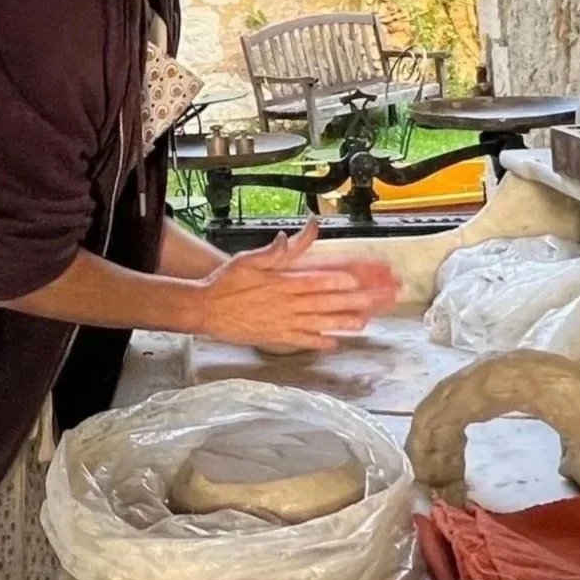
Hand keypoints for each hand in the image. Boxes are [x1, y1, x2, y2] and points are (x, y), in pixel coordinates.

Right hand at [195, 218, 397, 352]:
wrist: (205, 309)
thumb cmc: (226, 283)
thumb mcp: (247, 260)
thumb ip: (273, 251)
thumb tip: (291, 236)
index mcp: (280, 283)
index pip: (315, 281)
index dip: (338, 281)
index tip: (358, 281)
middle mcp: (286, 304)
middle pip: (325, 302)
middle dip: (353, 301)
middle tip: (374, 300)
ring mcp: (282, 323)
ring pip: (319, 322)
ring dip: (343, 323)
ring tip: (364, 323)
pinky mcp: (276, 336)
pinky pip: (302, 339)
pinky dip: (319, 341)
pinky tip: (334, 342)